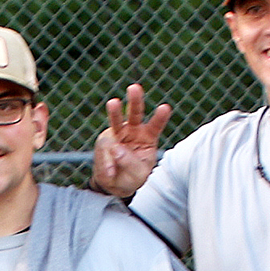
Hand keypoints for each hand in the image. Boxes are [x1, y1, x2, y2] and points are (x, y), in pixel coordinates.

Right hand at [90, 82, 170, 198]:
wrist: (115, 183)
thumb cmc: (132, 177)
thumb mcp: (137, 175)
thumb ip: (129, 162)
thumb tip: (116, 148)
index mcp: (149, 137)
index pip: (156, 125)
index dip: (160, 117)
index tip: (165, 108)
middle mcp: (134, 131)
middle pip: (135, 113)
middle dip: (135, 100)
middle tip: (134, 88)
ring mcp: (118, 134)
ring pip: (116, 120)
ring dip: (115, 111)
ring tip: (113, 103)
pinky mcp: (106, 140)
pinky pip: (105, 147)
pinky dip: (106, 160)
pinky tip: (110, 172)